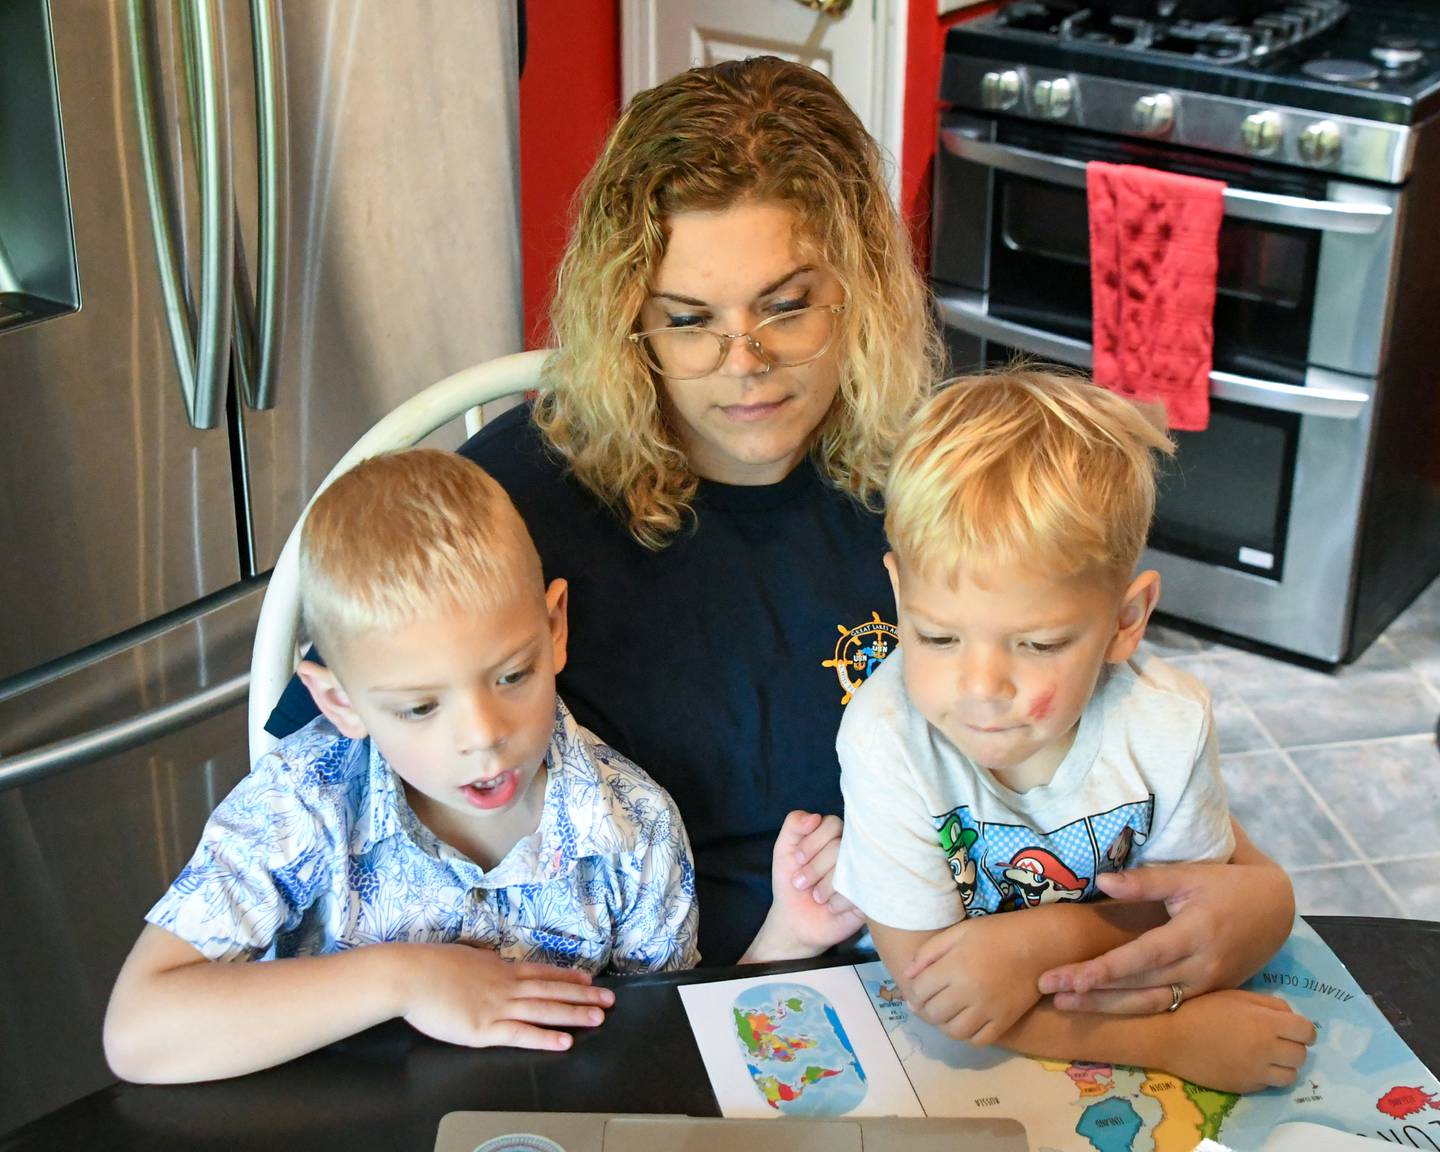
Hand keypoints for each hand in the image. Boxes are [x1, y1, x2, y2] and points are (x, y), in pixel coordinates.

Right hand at [400, 943, 613, 1050]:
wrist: (410, 976)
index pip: (542, 972)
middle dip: (583, 995)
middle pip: (552, 989)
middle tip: (609, 999)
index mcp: (500, 968)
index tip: (589, 979)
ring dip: (574, 1013)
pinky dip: (546, 1038)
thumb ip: (483, 962)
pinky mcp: (486, 1029)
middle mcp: (506, 985)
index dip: (568, 976)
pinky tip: (565, 1042)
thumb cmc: (430, 966)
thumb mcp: (465, 956)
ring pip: (545, 1010)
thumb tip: (490, 959)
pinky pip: (522, 1034)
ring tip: (599, 1017)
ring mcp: (498, 1007)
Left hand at [743, 811, 865, 961]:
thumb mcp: (784, 849)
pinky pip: (859, 893)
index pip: (833, 823)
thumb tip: (814, 817)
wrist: (796, 921)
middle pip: (840, 847)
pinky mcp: (871, 896)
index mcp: (836, 834)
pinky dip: (838, 903)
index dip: (813, 842)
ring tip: (816, 897)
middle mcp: (855, 850)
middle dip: (814, 868)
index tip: (797, 859)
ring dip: (825, 886)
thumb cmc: (792, 882)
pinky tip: (831, 908)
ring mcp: (865, 872)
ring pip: (851, 868)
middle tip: (800, 883)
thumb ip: (794, 825)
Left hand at [904, 916, 1043, 1045]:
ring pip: (955, 1032)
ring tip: (945, 1013)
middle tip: (927, 1003)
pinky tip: (966, 1021)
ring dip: (944, 1025)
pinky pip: (979, 1040)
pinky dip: (968, 1035)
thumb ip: (929, 952)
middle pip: (934, 1013)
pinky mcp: (1005, 1021)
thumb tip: (907, 975)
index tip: (916, 990)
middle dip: (924, 1009)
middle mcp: (969, 992)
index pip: (919, 991)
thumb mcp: (958, 932)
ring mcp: (988, 1010)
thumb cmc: (995, 933)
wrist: (1036, 944)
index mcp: (955, 967)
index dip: (912, 992)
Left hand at [1038, 858, 1294, 1013]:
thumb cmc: (1227, 886)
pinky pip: (1165, 1007)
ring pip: (1150, 1004)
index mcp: (1193, 934)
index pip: (1140, 958)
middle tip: (1049, 991)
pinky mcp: (1207, 994)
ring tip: (1065, 1004)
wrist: (1276, 910)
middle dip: (1092, 993)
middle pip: (1138, 987)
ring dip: (1107, 1007)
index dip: (1103, 971)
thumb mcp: (1189, 875)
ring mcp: (1204, 985)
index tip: (1067, 977)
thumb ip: (1145, 881)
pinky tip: (1101, 1009)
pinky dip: (1132, 1011)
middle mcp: (1199, 967)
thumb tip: (1100, 881)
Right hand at [1154, 989, 1315, 1093]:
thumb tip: (1289, 1016)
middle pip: (1301, 1055)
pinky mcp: (1247, 1087)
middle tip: (1275, 1040)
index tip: (1291, 1027)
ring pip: (1291, 1075)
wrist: (1170, 1038)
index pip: (1307, 1031)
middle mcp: (1267, 1050)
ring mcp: (1257, 1072)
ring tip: (1266, 1056)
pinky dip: (1266, 1075)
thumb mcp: (1235, 996)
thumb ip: (1268, 1004)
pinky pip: (1270, 1084)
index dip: (1303, 1029)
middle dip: (1293, 1046)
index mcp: (1266, 1023)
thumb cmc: (1201, 1009)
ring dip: (1284, 1065)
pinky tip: (1248, 1063)